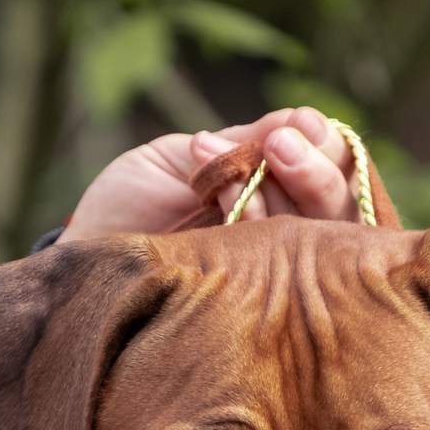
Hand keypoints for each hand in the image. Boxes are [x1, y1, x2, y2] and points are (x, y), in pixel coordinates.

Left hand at [58, 108, 361, 243]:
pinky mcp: (257, 307)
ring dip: (281, 193)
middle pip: (344, 202)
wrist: (86, 257)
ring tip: (224, 175)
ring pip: (324, 233)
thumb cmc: (129, 205)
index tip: (298, 126)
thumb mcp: (181, 158)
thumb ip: (242, 142)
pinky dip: (258, 224)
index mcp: (276, 190)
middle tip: (279, 146)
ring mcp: (277, 272)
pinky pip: (288, 268)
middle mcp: (290, 233)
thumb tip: (302, 121)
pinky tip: (222, 204)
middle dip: (315, 168)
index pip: (333, 167)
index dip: (325, 145)